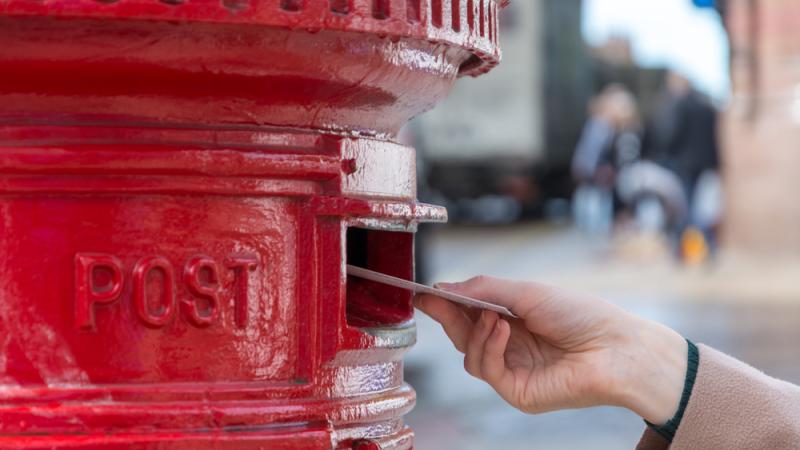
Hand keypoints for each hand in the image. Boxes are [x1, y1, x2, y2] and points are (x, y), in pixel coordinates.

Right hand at [414, 275, 687, 424]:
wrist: (615, 346)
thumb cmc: (580, 314)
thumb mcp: (526, 292)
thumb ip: (483, 290)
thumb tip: (444, 288)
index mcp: (512, 321)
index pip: (469, 313)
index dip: (445, 303)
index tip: (422, 292)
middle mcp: (510, 347)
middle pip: (463, 336)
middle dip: (447, 315)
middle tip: (433, 298)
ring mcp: (513, 371)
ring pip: (469, 356)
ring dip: (475, 331)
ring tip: (494, 316)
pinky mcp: (518, 392)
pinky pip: (486, 370)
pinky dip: (489, 347)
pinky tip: (503, 330)